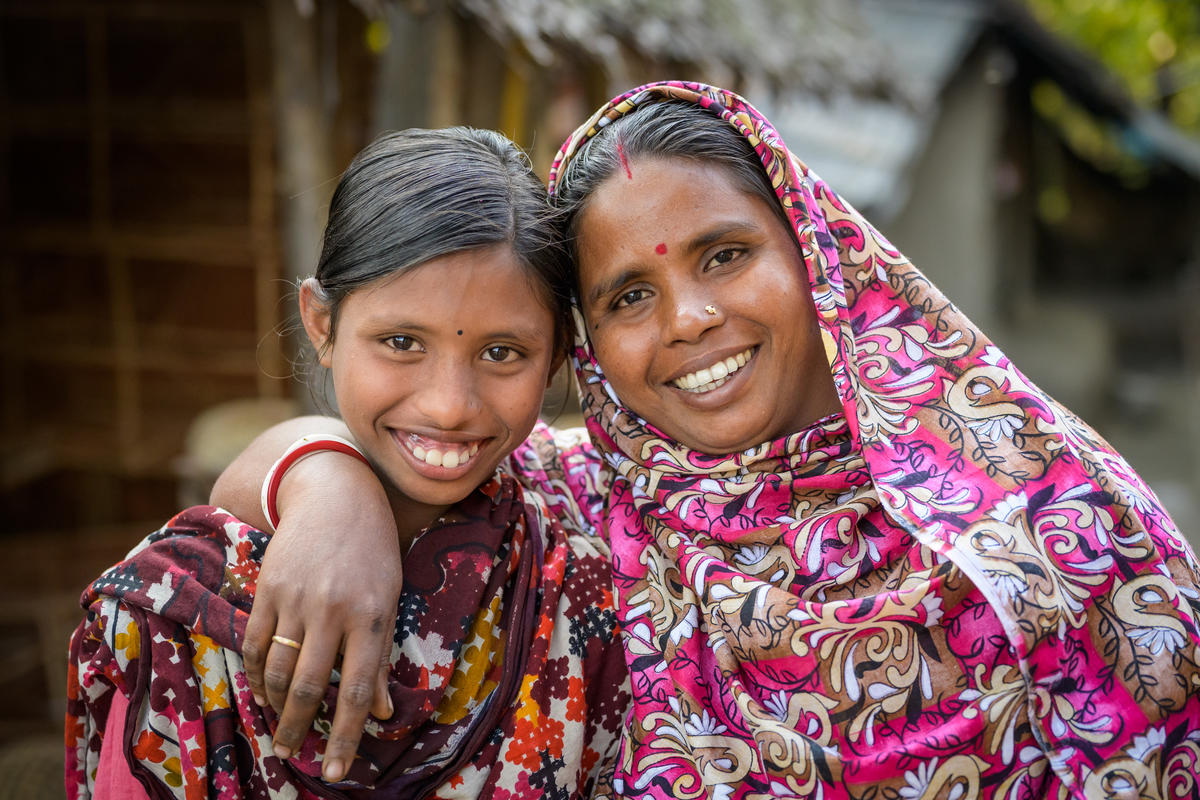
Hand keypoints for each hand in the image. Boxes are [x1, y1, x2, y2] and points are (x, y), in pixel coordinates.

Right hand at [241, 452, 400, 781]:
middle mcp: (334, 610)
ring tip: (280, 725)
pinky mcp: (268, 588)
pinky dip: (257, 675)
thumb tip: (384, 713)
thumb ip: (381, 656)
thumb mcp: (389, 597)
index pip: (359, 690)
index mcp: (373, 616)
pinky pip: (256, 644)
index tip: (335, 771)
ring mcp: (297, 599)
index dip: (346, 737)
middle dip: (299, 729)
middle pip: (311, 687)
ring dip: (276, 706)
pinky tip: (263, 691)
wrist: (336, 492)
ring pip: (278, 671)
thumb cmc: (373, 549)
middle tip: (292, 753)